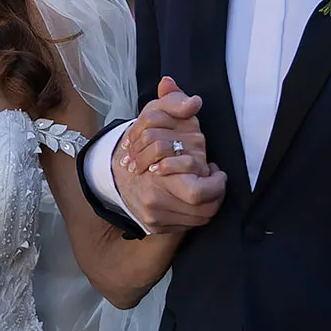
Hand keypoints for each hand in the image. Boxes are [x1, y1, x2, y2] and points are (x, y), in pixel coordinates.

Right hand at [114, 75, 226, 232]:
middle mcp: (155, 204)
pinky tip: (188, 195)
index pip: (200, 194)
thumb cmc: (140, 143)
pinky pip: (188, 226)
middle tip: (214, 179)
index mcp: (158, 178)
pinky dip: (194, 211)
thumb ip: (175, 104)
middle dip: (216, 195)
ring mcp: (155, 219)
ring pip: (200, 220)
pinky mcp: (155, 228)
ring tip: (201, 184)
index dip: (216, 184)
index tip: (215, 171)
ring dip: (207, 203)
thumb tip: (193, 102)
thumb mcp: (156, 115)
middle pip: (205, 211)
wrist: (114, 171)